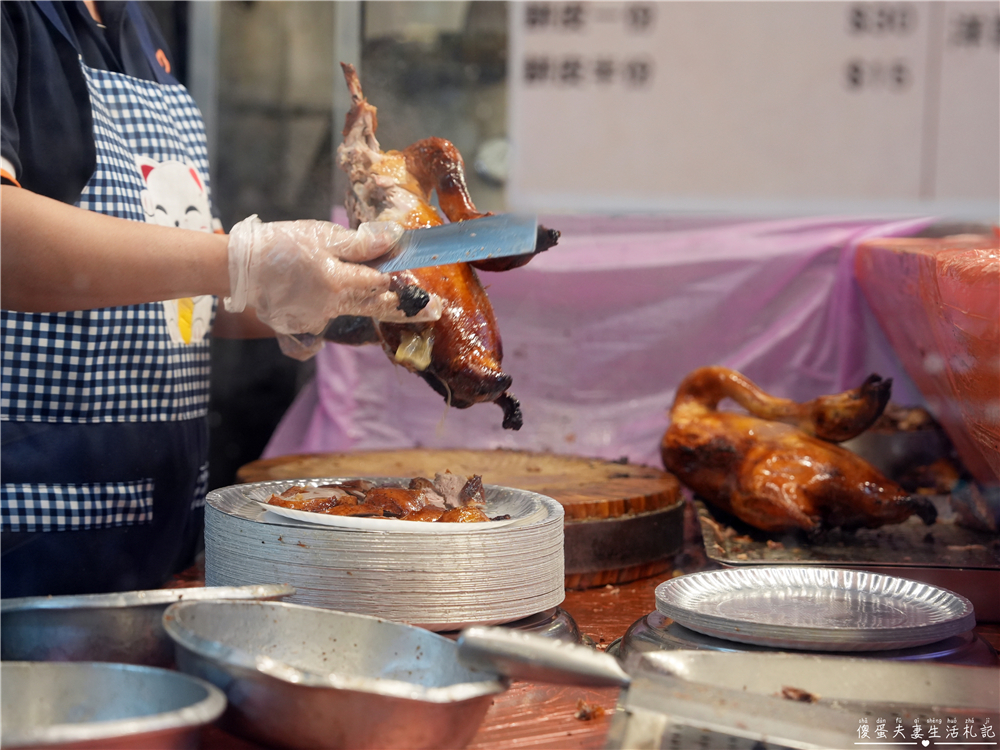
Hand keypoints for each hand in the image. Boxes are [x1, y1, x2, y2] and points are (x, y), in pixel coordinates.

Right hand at [224, 215, 442, 353]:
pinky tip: (324, 293)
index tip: (436, 305)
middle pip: (377, 308)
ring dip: (367, 303)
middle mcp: (333, 306)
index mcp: (339, 282)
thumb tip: (396, 239)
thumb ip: (361, 244)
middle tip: (434, 312)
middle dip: (406, 310)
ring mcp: (318, 319)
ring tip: (383, 296)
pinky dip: (334, 305)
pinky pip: (329, 317)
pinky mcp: (304, 326)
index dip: (409, 294)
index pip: (384, 289)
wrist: (239, 268)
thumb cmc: (280, 244)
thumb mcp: (322, 236)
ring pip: (353, 311)